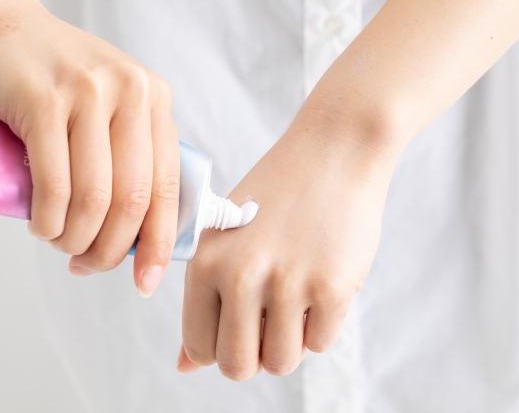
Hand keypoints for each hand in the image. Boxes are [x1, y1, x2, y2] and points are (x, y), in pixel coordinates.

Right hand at [0, 0, 178, 294]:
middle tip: (86, 264)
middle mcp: (131, 93)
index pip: (169, 187)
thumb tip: (134, 233)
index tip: (145, 280)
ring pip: (95, 198)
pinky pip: (54, 184)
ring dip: (76, 240)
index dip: (159, 243)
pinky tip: (41, 228)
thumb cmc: (54, 79)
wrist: (0, 24)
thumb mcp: (109, 106)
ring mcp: (88, 94)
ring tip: (60, 244)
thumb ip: (128, 154)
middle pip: (133, 200)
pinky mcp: (43, 100)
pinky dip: (49, 221)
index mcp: (155, 100)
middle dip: (110, 251)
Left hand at [177, 109, 395, 379]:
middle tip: (271, 320)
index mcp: (205, 261)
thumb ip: (203, 300)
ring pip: (281, 363)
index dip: (222, 347)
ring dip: (291, 341)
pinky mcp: (331, 285)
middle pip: (237, 367)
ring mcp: (286, 280)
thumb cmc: (277, 195)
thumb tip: (184, 365)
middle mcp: (239, 273)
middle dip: (256, 355)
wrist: (334, 151)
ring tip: (296, 298)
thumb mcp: (227, 237)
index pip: (199, 347)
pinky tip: (321, 283)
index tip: (241, 325)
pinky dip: (323, 323)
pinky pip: (321, 343)